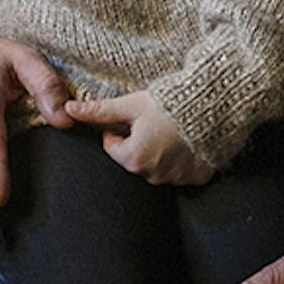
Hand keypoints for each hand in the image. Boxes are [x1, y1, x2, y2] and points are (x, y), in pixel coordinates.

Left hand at [56, 90, 216, 185]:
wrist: (215, 107)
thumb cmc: (170, 104)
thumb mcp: (131, 104)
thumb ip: (99, 111)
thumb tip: (69, 110)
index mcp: (133, 159)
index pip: (111, 147)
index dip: (118, 128)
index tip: (133, 116)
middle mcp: (153, 176)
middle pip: (133, 157)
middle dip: (138, 140)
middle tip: (152, 119)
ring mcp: (177, 179)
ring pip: (157, 164)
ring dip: (159, 149)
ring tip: (171, 127)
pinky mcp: (197, 177)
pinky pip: (182, 170)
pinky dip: (181, 157)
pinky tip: (187, 139)